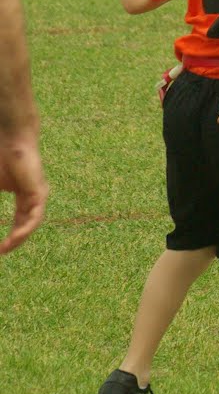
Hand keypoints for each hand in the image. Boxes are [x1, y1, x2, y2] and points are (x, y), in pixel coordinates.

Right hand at [0, 132, 46, 254]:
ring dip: (17, 239)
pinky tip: (15, 238)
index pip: (17, 224)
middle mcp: (33, 200)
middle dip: (13, 243)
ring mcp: (38, 196)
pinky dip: (25, 229)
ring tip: (4, 250)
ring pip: (30, 224)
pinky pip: (35, 216)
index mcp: (23, 199)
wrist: (9, 139)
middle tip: (1, 254)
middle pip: (24, 227)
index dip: (7, 238)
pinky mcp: (40, 193)